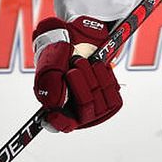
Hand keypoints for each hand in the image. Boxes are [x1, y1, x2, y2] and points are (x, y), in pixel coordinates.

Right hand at [32, 16, 121, 132]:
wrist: (79, 37)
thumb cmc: (60, 53)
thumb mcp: (49, 63)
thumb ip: (49, 83)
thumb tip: (54, 106)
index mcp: (57, 107)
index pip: (61, 124)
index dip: (58, 121)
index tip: (54, 113)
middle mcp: (76, 110)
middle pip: (85, 109)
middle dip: (80, 84)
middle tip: (74, 66)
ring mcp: (95, 106)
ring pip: (99, 101)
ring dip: (92, 76)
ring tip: (83, 62)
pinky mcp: (110, 96)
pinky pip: (112, 92)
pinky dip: (104, 75)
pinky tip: (97, 66)